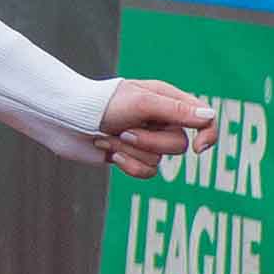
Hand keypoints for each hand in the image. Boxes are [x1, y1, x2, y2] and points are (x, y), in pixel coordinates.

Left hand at [94, 79, 216, 176]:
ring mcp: (146, 140)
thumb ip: (176, 110)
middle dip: (149, 142)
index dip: (208, 134)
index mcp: (168, 101)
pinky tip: (109, 153)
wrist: (64, 119)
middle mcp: (160, 121)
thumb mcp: (142, 102)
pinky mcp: (130, 156)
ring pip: (159, 159)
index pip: (203, 119)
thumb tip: (209, 117)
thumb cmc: (101, 104)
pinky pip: (146, 172)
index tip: (199, 149)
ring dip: (130, 150)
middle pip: (178, 145)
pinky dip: (127, 164)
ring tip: (108, 136)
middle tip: (124, 130)